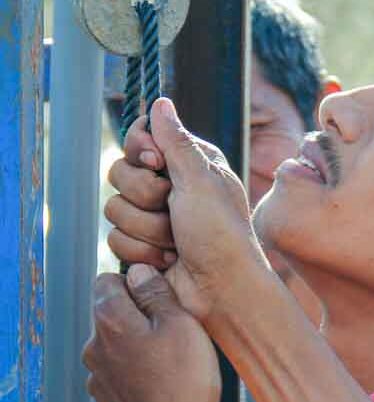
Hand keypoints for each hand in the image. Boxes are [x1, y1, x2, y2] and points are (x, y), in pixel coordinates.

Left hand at [83, 264, 220, 401]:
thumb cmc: (184, 384)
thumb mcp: (182, 325)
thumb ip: (157, 292)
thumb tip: (140, 271)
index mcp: (110, 320)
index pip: (109, 279)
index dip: (138, 284)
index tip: (163, 300)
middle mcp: (94, 345)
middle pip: (113, 312)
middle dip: (140, 315)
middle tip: (176, 332)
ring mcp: (97, 375)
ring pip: (117, 344)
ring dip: (139, 345)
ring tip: (172, 362)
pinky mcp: (106, 399)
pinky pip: (119, 372)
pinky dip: (137, 371)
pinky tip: (161, 383)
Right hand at [105, 98, 266, 326]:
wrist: (222, 290)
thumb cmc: (221, 234)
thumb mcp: (201, 180)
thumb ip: (176, 141)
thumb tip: (161, 102)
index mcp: (189, 164)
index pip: (141, 138)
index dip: (141, 151)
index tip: (157, 163)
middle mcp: (170, 188)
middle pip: (120, 173)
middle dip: (145, 197)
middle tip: (173, 210)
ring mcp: (154, 218)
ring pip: (114, 209)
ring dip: (148, 229)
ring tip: (177, 243)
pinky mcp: (143, 247)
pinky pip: (116, 240)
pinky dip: (142, 252)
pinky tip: (168, 261)